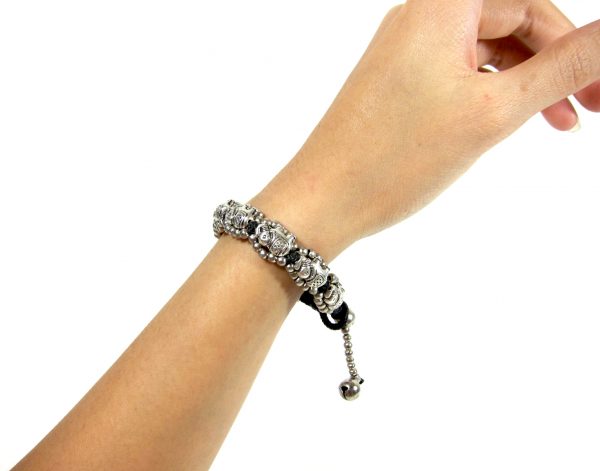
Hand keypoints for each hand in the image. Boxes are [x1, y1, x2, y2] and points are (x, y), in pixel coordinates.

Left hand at [250, 0, 599, 260]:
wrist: (323, 202)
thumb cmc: (393, 159)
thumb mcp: (493, 112)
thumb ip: (562, 68)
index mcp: (441, 6)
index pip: (533, 7)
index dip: (578, 48)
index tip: (599, 94)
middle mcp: (419, 17)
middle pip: (510, 25)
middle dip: (552, 67)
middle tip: (583, 113)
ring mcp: (405, 50)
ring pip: (486, 54)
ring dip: (523, 85)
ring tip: (551, 125)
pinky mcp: (397, 82)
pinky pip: (458, 75)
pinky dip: (488, 96)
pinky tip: (503, 124)